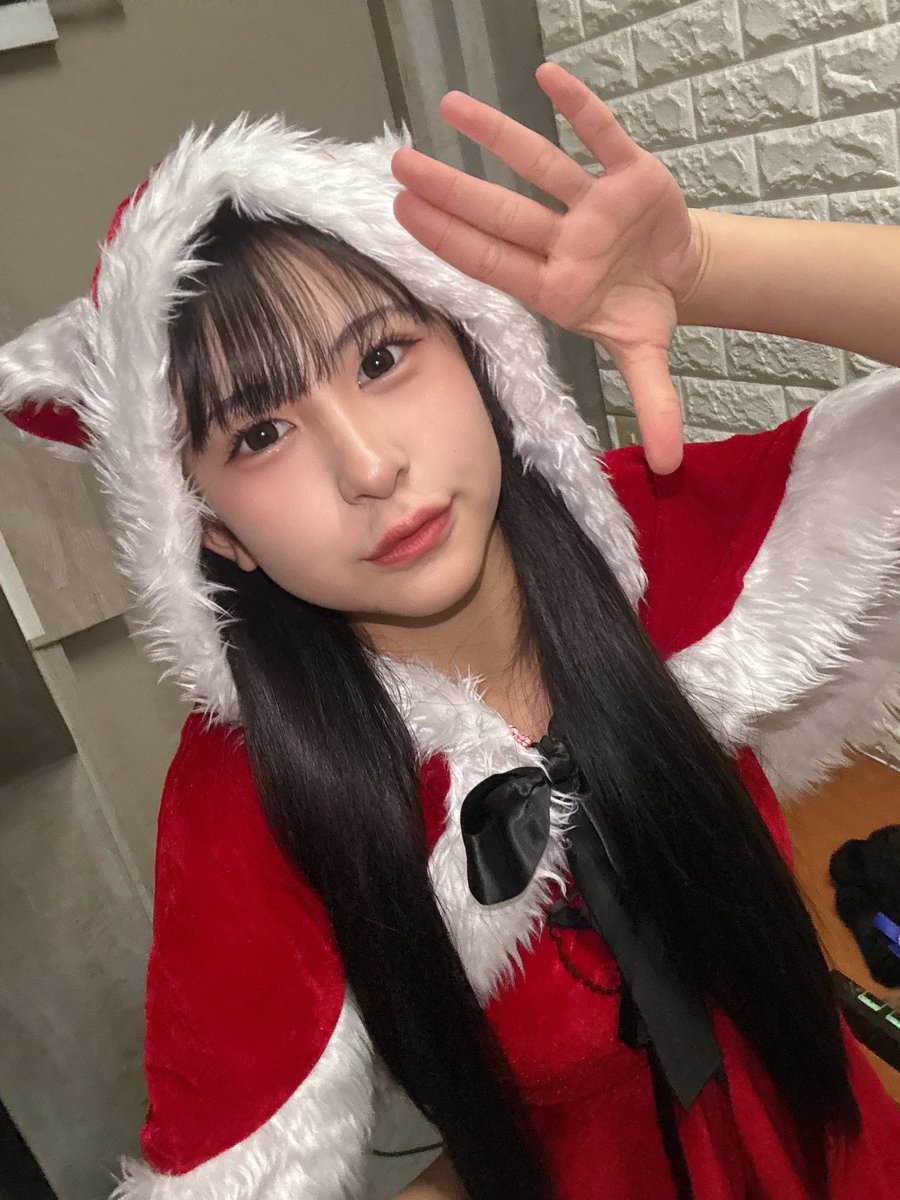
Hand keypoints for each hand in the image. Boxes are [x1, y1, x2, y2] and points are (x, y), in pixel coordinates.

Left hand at [390, 62, 706, 474]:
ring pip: (538, 166)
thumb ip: (655, 406)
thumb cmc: (640, 310)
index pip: (493, 263)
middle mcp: (564, 241)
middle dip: (453, 192)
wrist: (676, 274)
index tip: (404, 217)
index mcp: (557, 287)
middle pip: (501, 214)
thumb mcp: (647, 359)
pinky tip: (544, 77)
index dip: (451, 242)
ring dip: (497, 137)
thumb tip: (668, 467)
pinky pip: (601, 136)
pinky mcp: (629, 174)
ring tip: (448, 106)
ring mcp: (592, 205)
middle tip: (398, 165)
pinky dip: (579, 108)